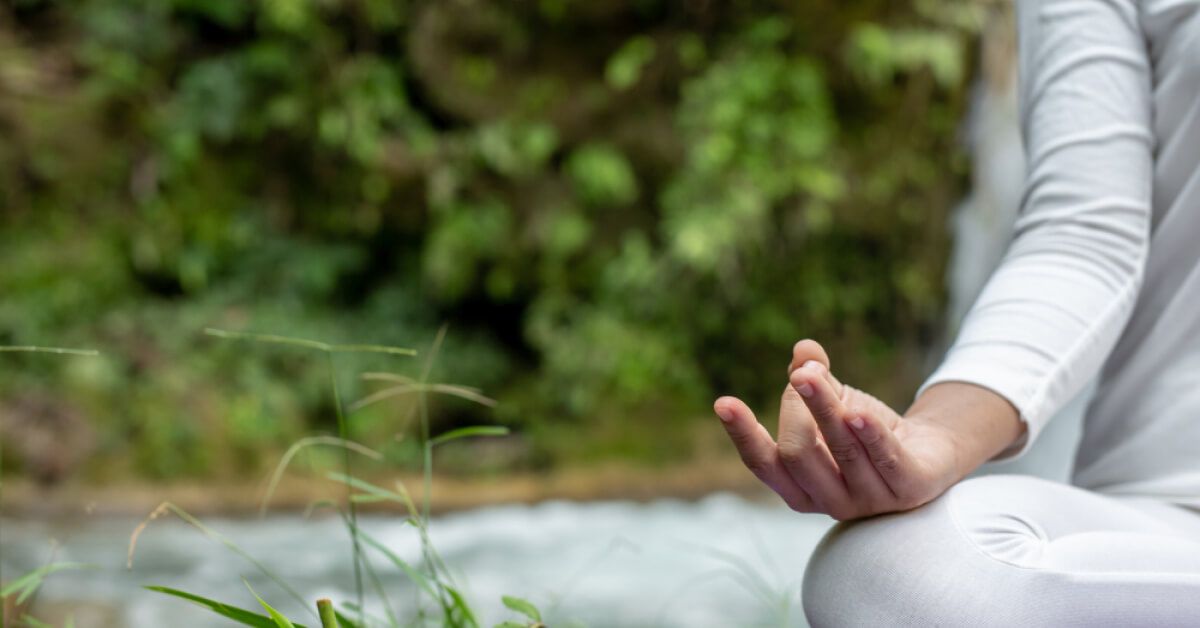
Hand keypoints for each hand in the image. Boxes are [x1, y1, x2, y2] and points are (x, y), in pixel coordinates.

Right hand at [714, 340, 982, 520]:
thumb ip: (816, 380)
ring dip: (824, 409)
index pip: (764, 465)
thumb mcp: (836, 403)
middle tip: (803, 375)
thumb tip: (803, 348)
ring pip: (841, 451)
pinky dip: (870, 434)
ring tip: (810, 372)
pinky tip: (857, 411)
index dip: (743, 434)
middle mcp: (831, 502)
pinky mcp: (908, 490)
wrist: (930, 453)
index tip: (724, 402)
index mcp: (800, 488)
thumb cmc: (868, 431)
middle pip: (798, 455)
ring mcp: (870, 500)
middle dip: (796, 409)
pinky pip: (885, 460)